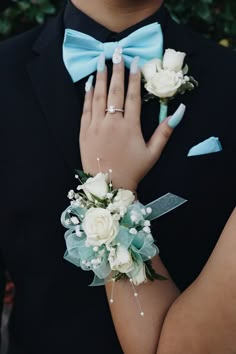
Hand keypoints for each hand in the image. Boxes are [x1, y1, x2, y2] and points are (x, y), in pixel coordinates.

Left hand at [80, 55, 184, 190]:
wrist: (109, 186)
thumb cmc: (133, 170)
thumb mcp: (153, 153)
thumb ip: (165, 131)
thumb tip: (179, 111)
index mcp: (130, 126)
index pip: (133, 95)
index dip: (134, 77)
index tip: (134, 61)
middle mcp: (112, 122)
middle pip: (114, 91)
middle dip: (116, 69)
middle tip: (116, 52)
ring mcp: (96, 126)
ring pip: (98, 96)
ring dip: (100, 77)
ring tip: (101, 60)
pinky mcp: (84, 132)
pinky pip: (85, 109)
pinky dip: (87, 95)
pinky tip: (89, 83)